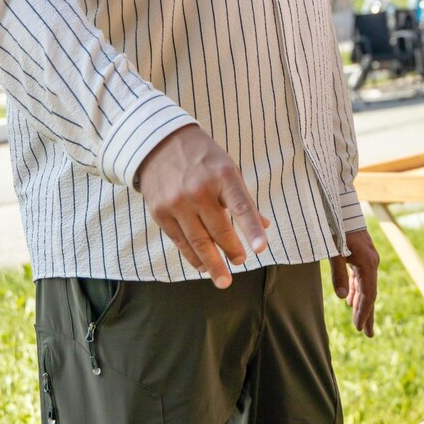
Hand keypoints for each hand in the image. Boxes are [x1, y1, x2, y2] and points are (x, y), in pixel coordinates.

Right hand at [137, 125, 269, 288]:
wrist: (158, 144)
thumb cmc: (203, 159)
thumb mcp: (228, 169)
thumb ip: (245, 199)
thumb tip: (265, 226)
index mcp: (223, 176)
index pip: (242, 207)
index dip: (252, 229)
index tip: (261, 249)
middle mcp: (199, 190)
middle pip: (219, 230)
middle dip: (232, 251)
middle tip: (239, 262)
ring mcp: (177, 202)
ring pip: (199, 241)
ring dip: (212, 263)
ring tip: (223, 278)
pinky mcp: (160, 212)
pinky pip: (180, 241)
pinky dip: (193, 256)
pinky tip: (202, 265)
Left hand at [330, 229, 378, 336]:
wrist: (341, 205)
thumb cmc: (337, 226)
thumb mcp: (334, 251)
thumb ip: (338, 274)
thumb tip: (341, 298)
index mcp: (368, 263)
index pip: (368, 294)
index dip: (364, 312)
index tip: (360, 329)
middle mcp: (372, 262)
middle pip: (371, 293)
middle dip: (368, 314)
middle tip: (367, 334)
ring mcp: (368, 259)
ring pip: (366, 286)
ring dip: (362, 304)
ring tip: (360, 322)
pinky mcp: (362, 255)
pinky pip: (361, 278)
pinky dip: (356, 290)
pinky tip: (350, 299)